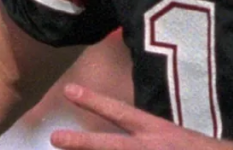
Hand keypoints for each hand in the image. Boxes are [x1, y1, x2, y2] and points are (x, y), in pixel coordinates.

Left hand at [50, 84, 232, 149]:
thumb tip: (131, 135)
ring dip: (92, 149)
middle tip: (53, 137)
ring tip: (64, 140)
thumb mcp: (179, 140)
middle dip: (81, 143)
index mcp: (159, 133)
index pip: (122, 113)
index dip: (95, 101)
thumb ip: (154, 137)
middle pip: (111, 145)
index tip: (69, 90)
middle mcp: (154, 147)